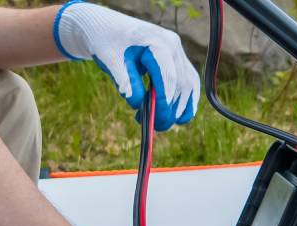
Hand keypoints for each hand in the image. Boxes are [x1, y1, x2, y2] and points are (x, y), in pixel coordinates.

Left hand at [53, 1, 199, 130]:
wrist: (108, 29)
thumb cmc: (107, 42)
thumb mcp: (111, 60)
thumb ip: (124, 80)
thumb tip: (136, 103)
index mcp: (158, 42)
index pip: (168, 76)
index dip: (164, 102)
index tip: (156, 121)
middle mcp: (174, 46)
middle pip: (180, 84)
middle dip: (170, 109)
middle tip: (154, 126)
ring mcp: (178, 54)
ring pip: (189, 86)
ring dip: (179, 108)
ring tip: (160, 123)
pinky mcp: (179, 62)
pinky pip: (189, 84)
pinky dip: (186, 102)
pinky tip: (178, 117)